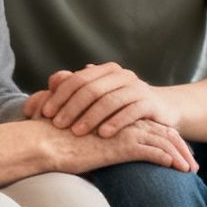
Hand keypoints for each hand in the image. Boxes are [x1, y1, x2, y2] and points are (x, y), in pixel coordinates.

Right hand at [0, 117, 196, 182]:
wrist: (45, 141)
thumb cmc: (57, 142)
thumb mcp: (83, 142)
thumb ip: (95, 146)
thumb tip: (97, 163)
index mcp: (117, 117)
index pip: (150, 125)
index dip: (166, 138)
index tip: (178, 152)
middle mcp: (124, 121)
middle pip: (163, 131)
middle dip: (181, 147)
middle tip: (193, 163)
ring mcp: (124, 131)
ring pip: (163, 141)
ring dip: (180, 156)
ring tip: (191, 170)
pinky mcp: (122, 144)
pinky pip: (153, 151)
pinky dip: (168, 159)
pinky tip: (178, 169)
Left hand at [31, 63, 182, 136]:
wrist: (161, 110)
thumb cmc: (123, 106)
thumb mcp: (100, 96)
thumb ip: (77, 88)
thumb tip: (53, 80)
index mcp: (106, 71)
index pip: (78, 79)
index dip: (60, 95)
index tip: (45, 113)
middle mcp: (122, 75)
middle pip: (91, 89)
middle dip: (72, 107)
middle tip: (57, 124)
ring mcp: (137, 88)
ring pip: (109, 100)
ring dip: (91, 117)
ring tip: (77, 132)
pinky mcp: (149, 103)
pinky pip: (131, 112)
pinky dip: (116, 123)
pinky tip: (103, 135)